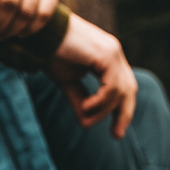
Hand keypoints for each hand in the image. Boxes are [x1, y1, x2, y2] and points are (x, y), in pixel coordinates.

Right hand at [46, 13, 137, 138]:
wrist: (41, 34)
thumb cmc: (50, 53)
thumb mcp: (67, 81)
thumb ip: (79, 99)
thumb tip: (87, 120)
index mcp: (107, 58)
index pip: (123, 86)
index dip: (123, 110)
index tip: (117, 132)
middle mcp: (114, 54)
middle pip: (128, 89)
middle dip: (124, 114)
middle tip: (116, 135)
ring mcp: (113, 53)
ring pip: (119, 91)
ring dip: (102, 110)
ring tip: (83, 113)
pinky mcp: (106, 55)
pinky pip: (111, 87)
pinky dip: (100, 101)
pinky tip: (84, 107)